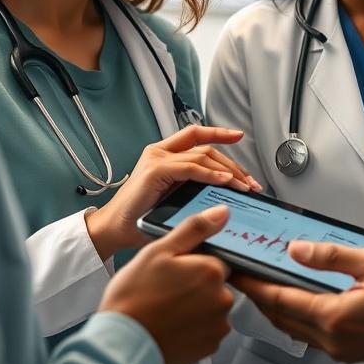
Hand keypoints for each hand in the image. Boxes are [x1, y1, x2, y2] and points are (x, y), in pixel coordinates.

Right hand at [86, 125, 260, 258]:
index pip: (195, 134)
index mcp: (163, 155)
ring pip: (201, 155)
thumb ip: (193, 189)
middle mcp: (159, 152)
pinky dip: (210, 173)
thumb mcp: (173, 199)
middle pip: (205, 147)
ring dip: (227, 170)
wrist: (114, 230)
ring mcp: (156, 159)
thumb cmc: (140, 219)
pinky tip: (224, 181)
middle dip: (232, 163)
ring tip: (243, 186)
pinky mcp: (154, 171)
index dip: (218, 133)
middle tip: (250, 181)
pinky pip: (190, 167)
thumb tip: (225, 194)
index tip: (239, 135)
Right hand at [99, 205, 233, 363]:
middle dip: (196, 286)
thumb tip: (221, 212)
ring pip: (212, 307)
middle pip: (215, 284)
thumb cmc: (134, 295)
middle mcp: (222, 298)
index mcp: (211, 270)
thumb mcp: (159, 251)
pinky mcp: (210, 346)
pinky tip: (173, 325)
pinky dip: (195, 328)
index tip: (175, 273)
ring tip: (167, 310)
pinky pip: (208, 330)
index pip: (214, 260)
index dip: (193, 265)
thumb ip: (194, 229)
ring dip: (196, 307)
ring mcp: (218, 325)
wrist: (120, 341)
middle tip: (167, 291)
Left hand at [233, 241, 363, 363]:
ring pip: (294, 329)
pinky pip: (312, 335)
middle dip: (258, 297)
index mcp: (334, 316)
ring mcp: (341, 349)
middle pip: (281, 318)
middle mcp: (332, 339)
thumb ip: (330, 256)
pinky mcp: (350, 351)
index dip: (253, 284)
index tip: (237, 271)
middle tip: (245, 276)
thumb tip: (297, 250)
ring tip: (266, 285)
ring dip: (277, 309)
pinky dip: (297, 317)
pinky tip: (300, 302)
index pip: (278, 300)